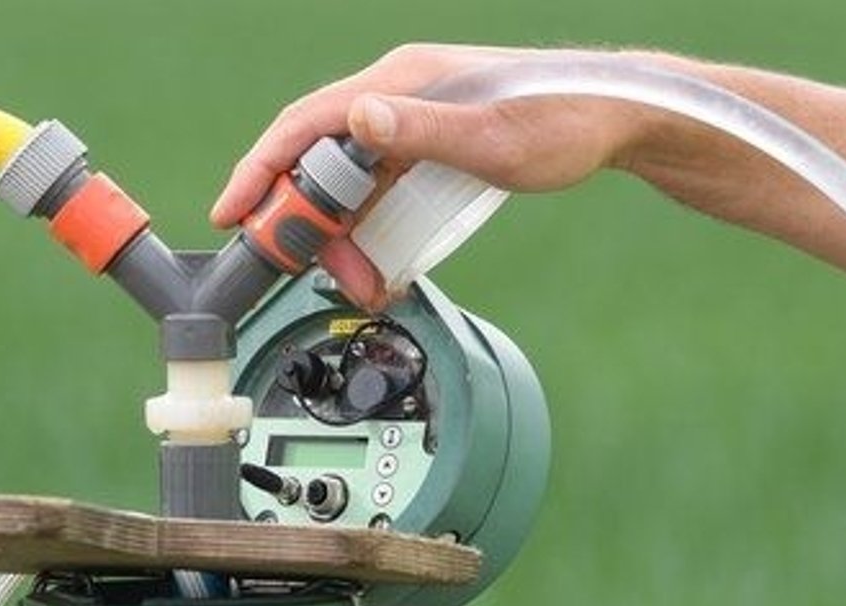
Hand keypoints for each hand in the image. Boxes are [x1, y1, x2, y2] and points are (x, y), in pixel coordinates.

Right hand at [211, 44, 659, 307]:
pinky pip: (377, 191)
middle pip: (318, 161)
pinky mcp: (427, 147)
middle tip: (313, 274)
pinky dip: (369, 229)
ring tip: (361, 283)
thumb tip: (358, 118)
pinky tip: (379, 265)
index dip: (260, 169)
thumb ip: (421, 131)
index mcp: (400, 82)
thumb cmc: (561, 122)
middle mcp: (395, 97)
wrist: (613, 118)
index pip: (305, 124)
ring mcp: (410, 122)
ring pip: (347, 183)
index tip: (232, 214)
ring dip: (342, 237)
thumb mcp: (490, 137)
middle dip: (305, 223)